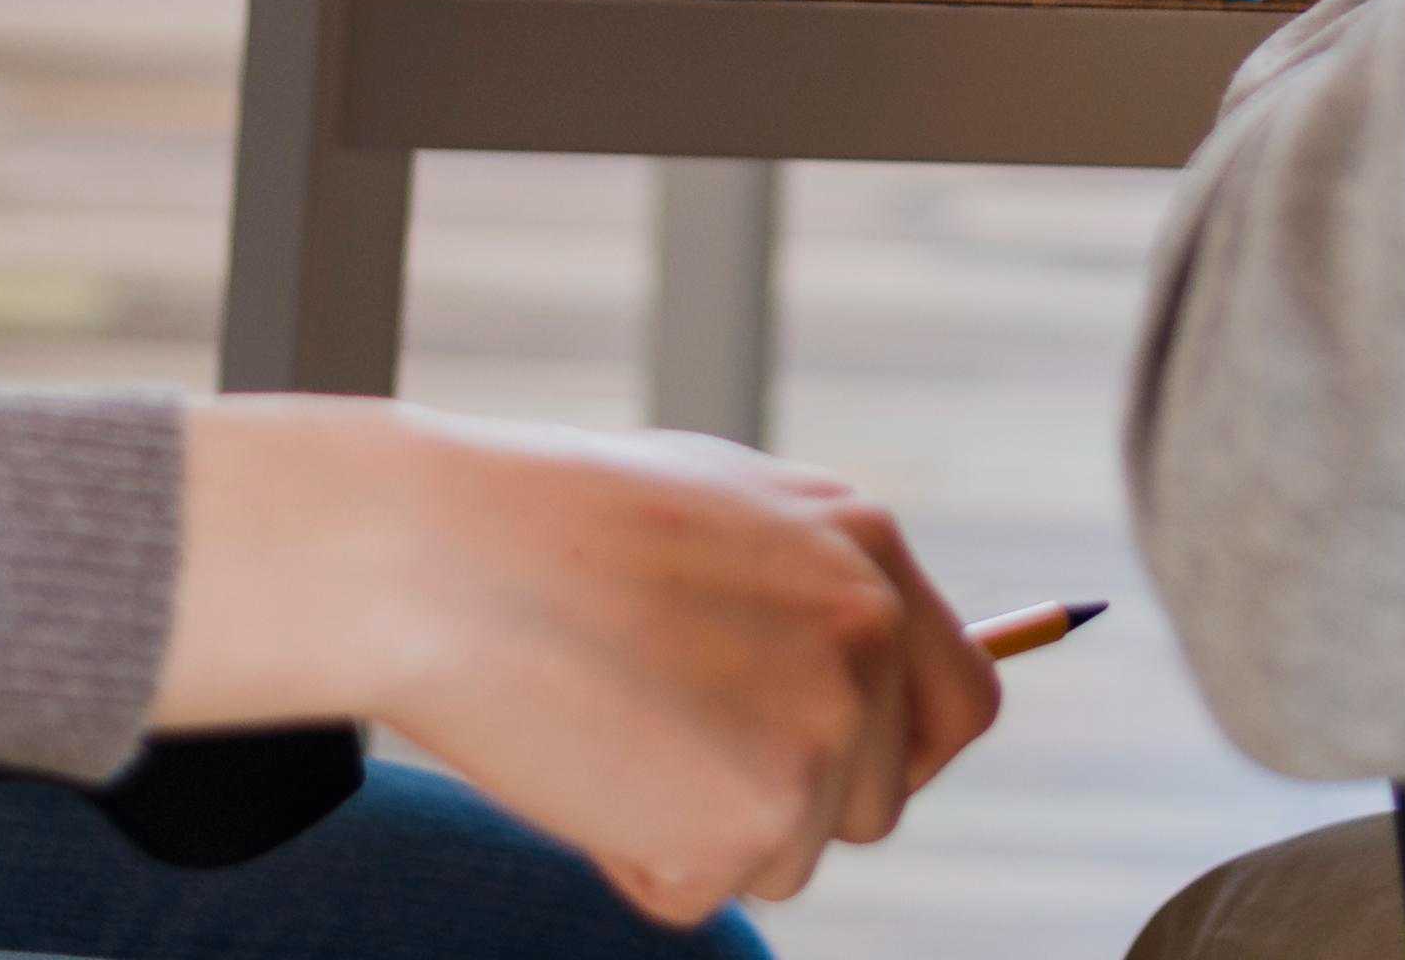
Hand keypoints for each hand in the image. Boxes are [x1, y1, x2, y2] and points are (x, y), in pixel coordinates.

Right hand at [155, 398, 997, 925]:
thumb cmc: (541, 522)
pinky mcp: (760, 815)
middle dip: (783, 803)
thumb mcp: (715, 513)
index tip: (825, 768)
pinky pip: (702, 892)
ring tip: (606, 723)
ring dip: (699, 829)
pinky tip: (582, 764)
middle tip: (664, 741)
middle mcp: (870, 631)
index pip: (961, 702)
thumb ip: (800, 588)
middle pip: (876, 800)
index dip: (894, 752)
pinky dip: (635, 863)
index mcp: (867, 544)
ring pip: (789, 854)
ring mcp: (825, 726)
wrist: (444, 554)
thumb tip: (846, 672)